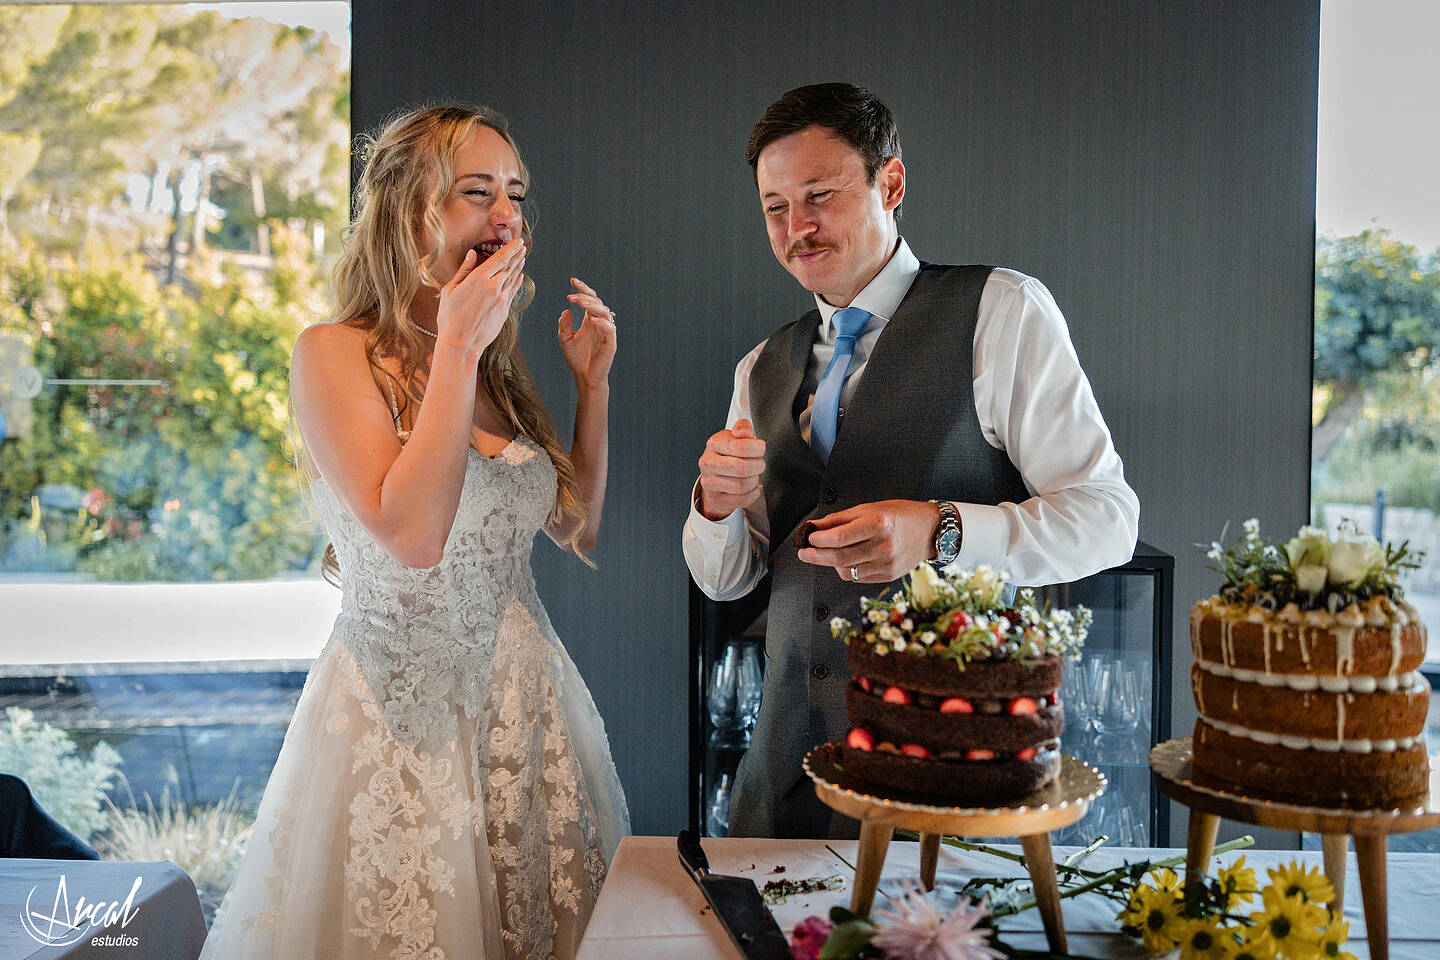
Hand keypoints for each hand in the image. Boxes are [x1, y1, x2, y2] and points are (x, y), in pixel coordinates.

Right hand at [435, 238, 526, 356]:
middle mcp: (493, 287)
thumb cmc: (450, 317)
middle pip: (509, 267)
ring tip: (523, 258)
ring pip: (513, 279)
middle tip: (522, 247)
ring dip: (519, 267)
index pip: (500, 258)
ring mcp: (501, 299)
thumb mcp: (450, 290)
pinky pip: (513, 292)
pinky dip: (517, 282)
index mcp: (478, 279)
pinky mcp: (504, 310)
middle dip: (516, 255)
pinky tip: (519, 276)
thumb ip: (464, 270)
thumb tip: (473, 254)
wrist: (461, 343)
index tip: (518, 241)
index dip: (511, 248)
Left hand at [557, 277, 616, 389]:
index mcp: (589, 320)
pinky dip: (602, 323)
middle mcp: (599, 323)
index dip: (583, 289)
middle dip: (584, 297)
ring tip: (580, 303)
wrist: (585, 377)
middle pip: (597, 302)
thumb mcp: (565, 340)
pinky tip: (592, 320)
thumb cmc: (576, 358)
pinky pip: (610, 329)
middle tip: (571, 297)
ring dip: (592, 306)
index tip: (572, 281)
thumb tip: (566, 310)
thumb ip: (564, 325)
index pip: (589, 299)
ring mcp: (606, 332)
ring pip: (604, 312)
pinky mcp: (611, 343)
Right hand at [697, 418, 765, 520]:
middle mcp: (708, 463)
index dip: (758, 449)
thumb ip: (743, 429)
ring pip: (743, 485)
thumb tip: (744, 433)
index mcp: (714, 443)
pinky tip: (751, 487)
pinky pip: (743, 499)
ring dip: (755, 481)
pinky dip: (753, 494)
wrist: (715, 478)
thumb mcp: (735, 437)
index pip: (742, 447)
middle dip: (758, 466)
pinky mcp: (716, 499)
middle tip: (759, 464)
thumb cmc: (728, 455)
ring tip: (754, 475)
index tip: (760, 449)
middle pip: (743, 468)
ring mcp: (710, 482)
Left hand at [797, 499, 941, 582]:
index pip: (839, 538)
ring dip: (830, 564)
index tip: (809, 538)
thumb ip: (839, 519)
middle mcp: (883, 546)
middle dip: (816, 556)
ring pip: (846, 571)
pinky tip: (847, 560)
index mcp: (877, 524)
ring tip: (827, 554)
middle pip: (839, 557)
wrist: (929, 530)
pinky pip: (857, 578)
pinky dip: (846, 570)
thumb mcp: (869, 508)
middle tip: (804, 553)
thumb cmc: (898, 515)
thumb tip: (813, 527)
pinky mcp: (888, 575)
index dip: (818, 540)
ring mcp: (886, 564)